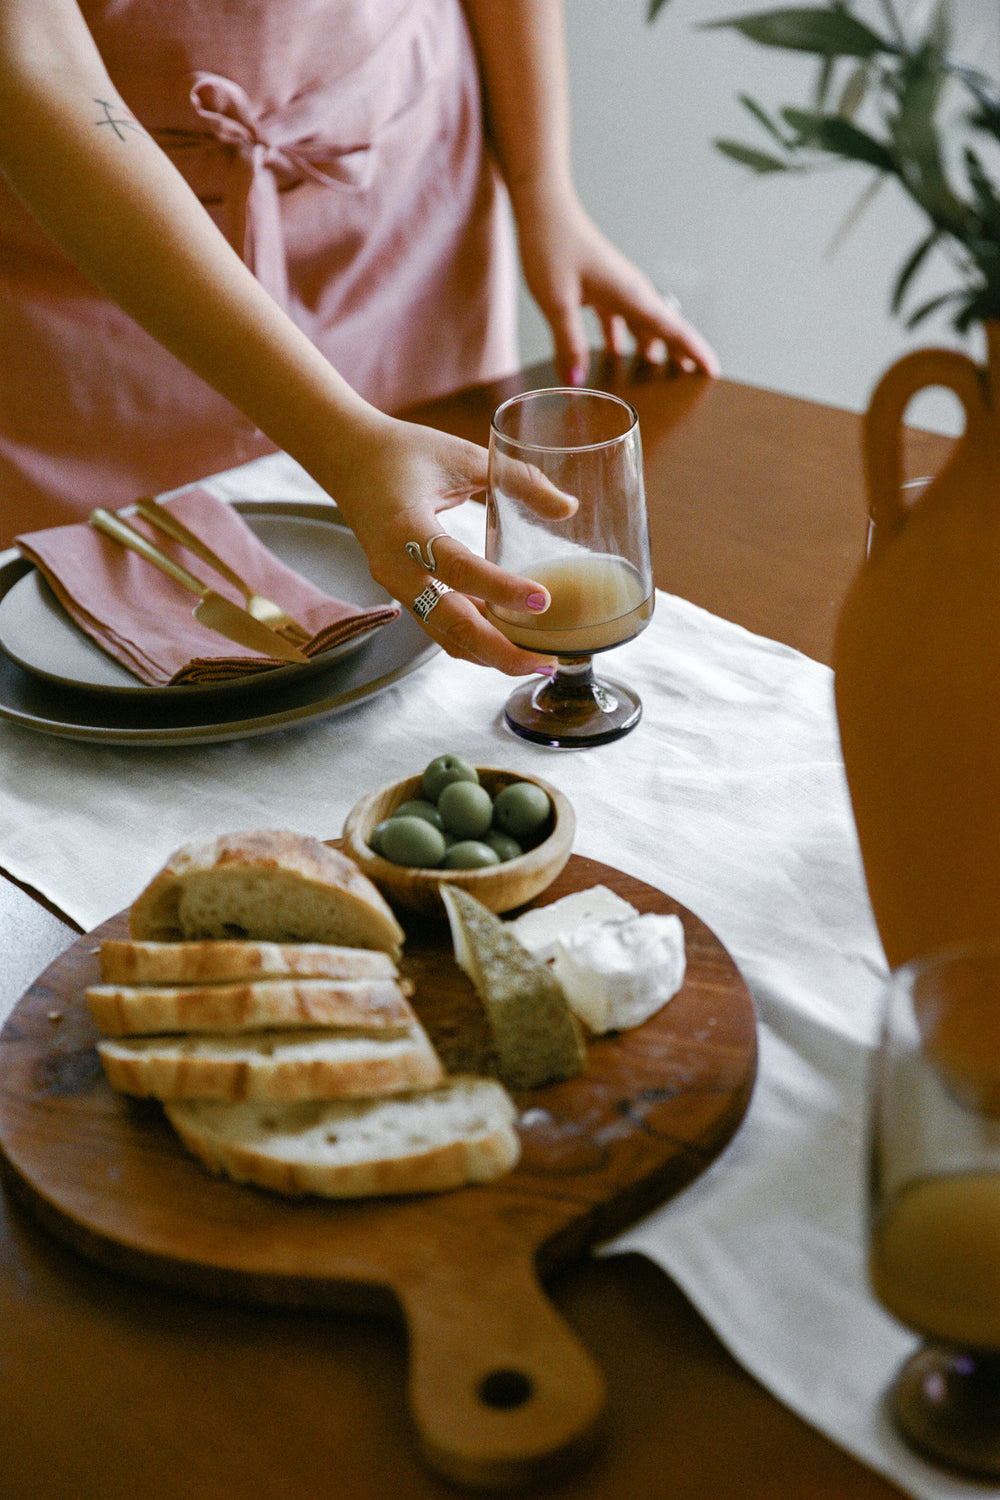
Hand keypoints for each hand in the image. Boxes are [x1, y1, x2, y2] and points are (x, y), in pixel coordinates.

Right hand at [321, 413, 575, 674]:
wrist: (349, 460)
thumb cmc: (405, 453)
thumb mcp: (463, 456)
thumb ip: (517, 479)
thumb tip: (568, 508)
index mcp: (406, 528)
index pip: (458, 568)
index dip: (500, 589)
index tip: (542, 600)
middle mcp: (396, 567)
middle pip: (450, 623)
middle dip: (499, 650)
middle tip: (546, 661)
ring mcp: (396, 586)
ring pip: (444, 635)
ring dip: (489, 654)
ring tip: (536, 661)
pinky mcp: (404, 593)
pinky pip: (439, 627)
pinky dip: (473, 641)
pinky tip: (509, 644)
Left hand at [514, 185, 719, 383]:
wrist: (543, 208)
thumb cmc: (552, 245)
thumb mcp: (557, 302)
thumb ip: (569, 344)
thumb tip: (577, 381)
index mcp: (632, 295)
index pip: (674, 329)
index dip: (695, 352)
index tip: (713, 371)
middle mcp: (631, 291)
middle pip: (664, 330)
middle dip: (678, 356)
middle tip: (689, 384)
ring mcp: (617, 288)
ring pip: (642, 326)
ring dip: (650, 350)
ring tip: (652, 378)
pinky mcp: (601, 287)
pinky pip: (619, 319)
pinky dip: (621, 340)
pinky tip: (612, 357)